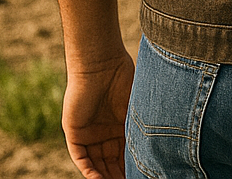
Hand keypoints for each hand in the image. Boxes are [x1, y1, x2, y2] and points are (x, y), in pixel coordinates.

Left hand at [62, 50, 135, 178]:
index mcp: (119, 125)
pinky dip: (89, 171)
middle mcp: (103, 131)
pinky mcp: (74, 132)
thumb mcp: (136, 107)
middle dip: (119, 175)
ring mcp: (89, 133)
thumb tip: (157, 148)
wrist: (101, 63)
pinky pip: (80, 158)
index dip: (131, 166)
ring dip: (104, 176)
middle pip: (110, 162)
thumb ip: (141, 126)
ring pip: (96, 163)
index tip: (144, 175)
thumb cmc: (123, 78)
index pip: (125, 153)